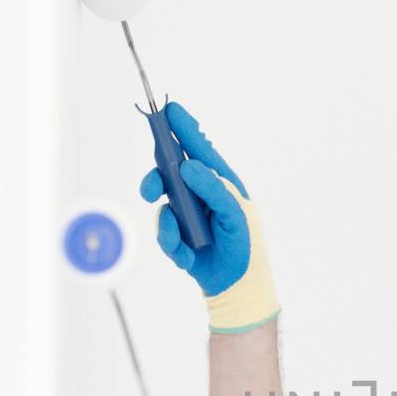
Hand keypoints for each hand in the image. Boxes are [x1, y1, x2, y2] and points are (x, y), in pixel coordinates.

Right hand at [138, 102, 280, 332]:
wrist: (237, 285)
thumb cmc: (244, 245)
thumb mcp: (236, 215)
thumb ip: (215, 190)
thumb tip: (188, 166)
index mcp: (219, 183)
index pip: (198, 150)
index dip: (182, 129)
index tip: (169, 110)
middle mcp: (199, 193)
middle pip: (169, 172)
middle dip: (157, 177)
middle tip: (151, 189)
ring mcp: (186, 213)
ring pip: (161, 202)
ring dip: (166, 221)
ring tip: (177, 234)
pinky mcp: (176, 235)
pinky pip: (163, 232)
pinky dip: (172, 243)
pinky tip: (187, 255)